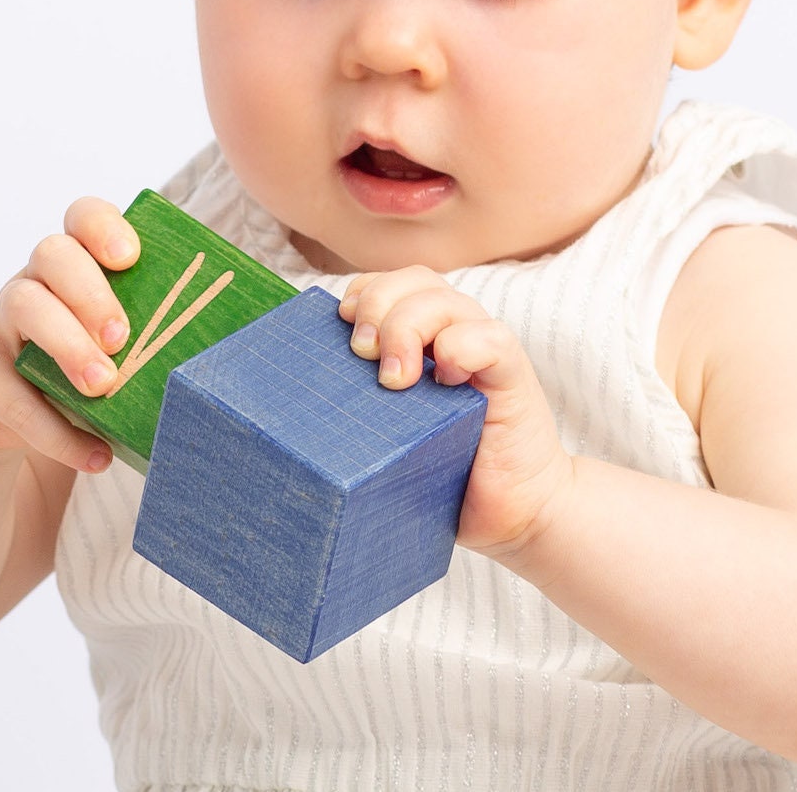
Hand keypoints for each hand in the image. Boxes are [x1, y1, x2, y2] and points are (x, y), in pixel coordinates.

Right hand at [0, 198, 139, 474]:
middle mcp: (34, 279)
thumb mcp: (106, 338)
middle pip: (52, 254)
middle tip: (122, 337)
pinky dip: (56, 431)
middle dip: (91, 292)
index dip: (103, 226)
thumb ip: (152, 331)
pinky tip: (96, 455)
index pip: (82, 216)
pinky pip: (11, 395)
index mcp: (75, 261)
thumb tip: (238, 354)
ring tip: (104, 386)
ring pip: (24, 305)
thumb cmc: (79, 360)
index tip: (130, 256)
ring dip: (68, 345)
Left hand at [338, 267, 574, 563]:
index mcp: (422, 340)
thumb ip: (355, 412)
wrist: (513, 516)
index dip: (361, 292)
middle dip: (378, 303)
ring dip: (410, 326)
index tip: (340, 324)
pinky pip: (491, 338)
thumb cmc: (442, 478)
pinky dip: (462, 346)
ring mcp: (484, 353)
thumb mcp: (388, 438)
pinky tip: (446, 376)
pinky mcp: (513, 377)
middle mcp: (453, 335)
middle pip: (414, 280)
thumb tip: (283, 415)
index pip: (388, 285)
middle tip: (361, 353)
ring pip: (447, 300)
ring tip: (395, 379)